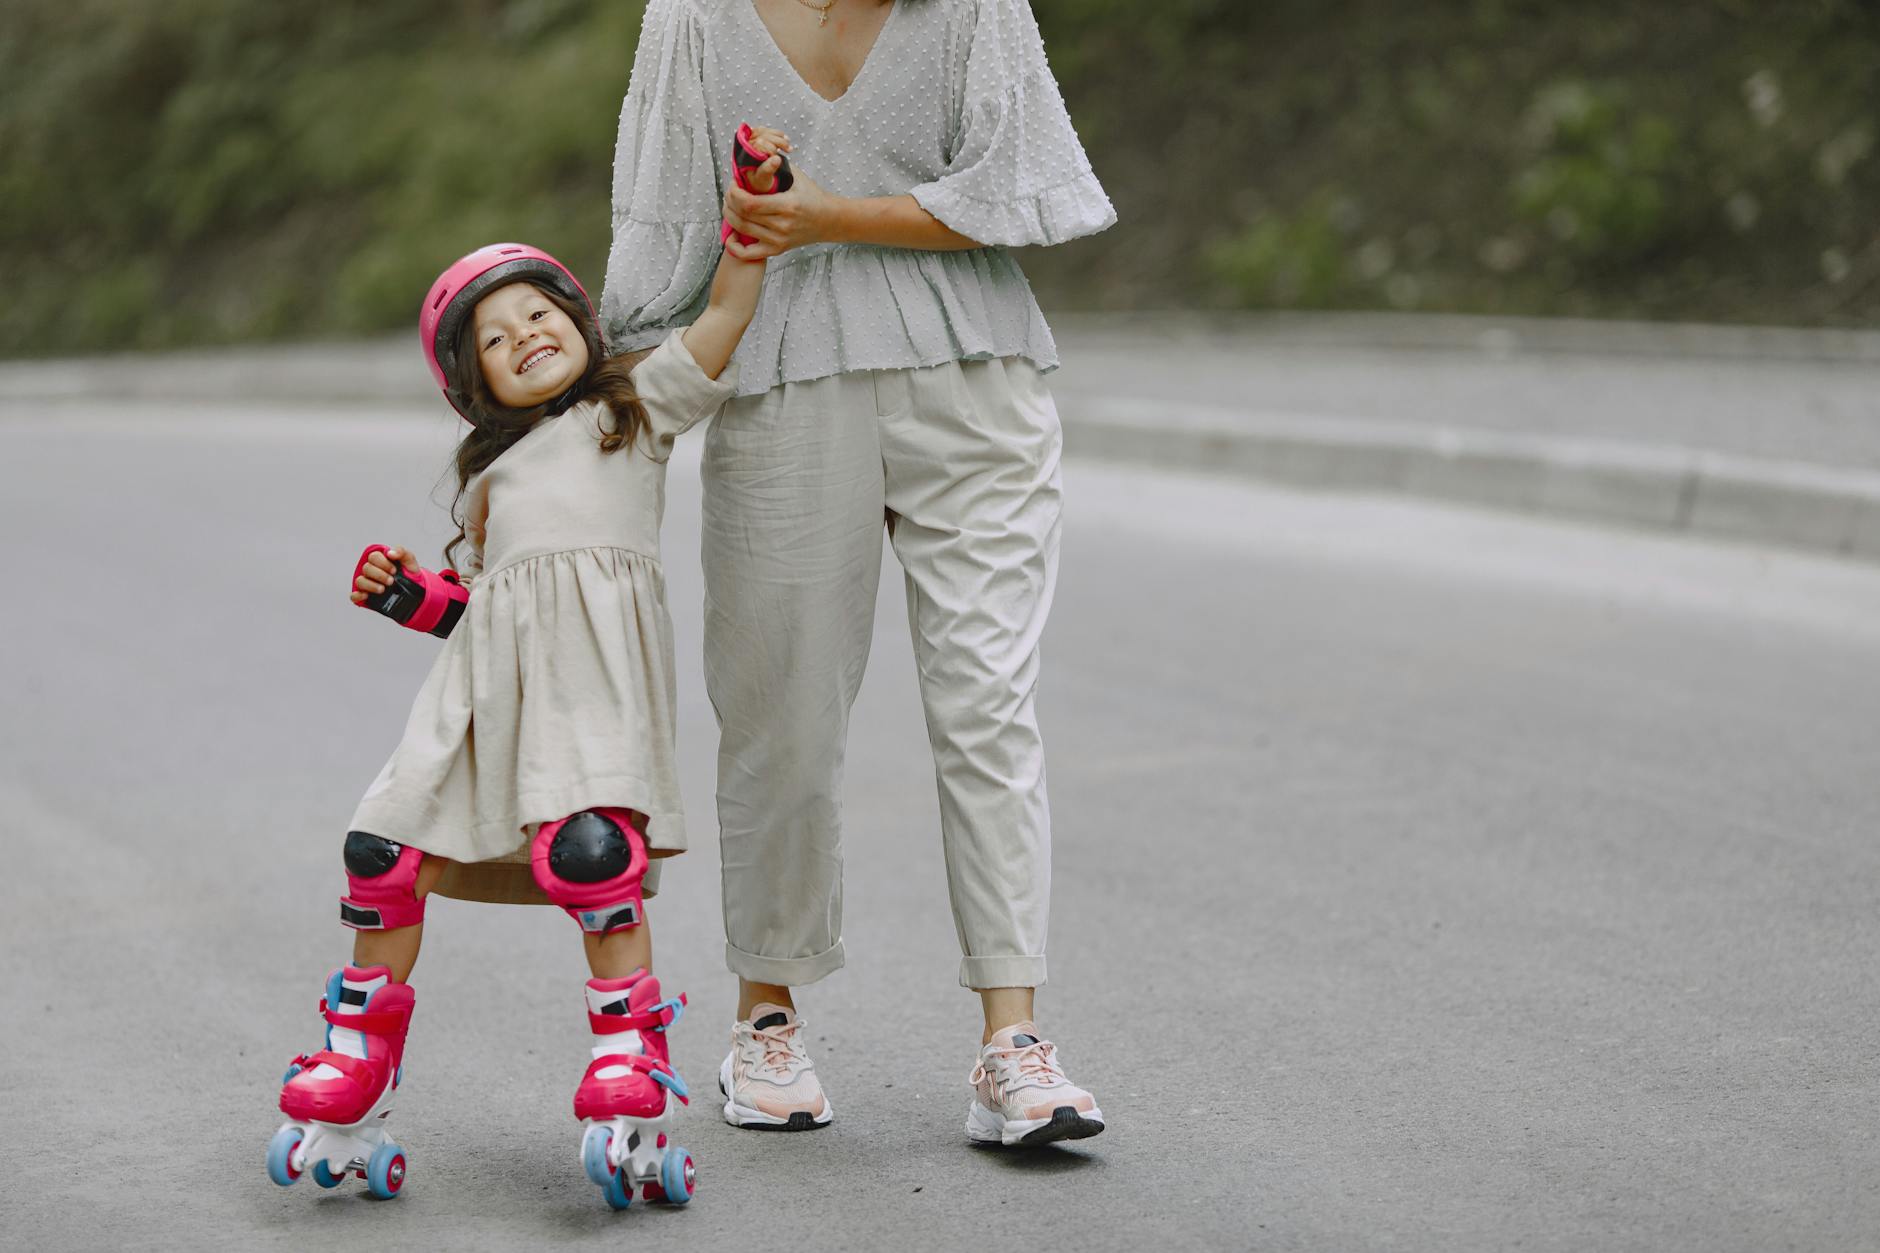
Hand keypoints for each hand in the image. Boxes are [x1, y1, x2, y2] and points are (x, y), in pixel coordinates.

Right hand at [351, 546, 418, 603]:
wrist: (414, 591)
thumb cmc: (408, 573)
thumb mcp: (409, 561)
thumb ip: (401, 552)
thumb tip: (390, 553)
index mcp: (379, 560)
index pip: (374, 557)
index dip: (383, 563)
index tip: (394, 570)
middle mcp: (370, 571)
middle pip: (367, 568)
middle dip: (379, 575)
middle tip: (391, 581)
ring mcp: (366, 583)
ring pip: (360, 581)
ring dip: (371, 585)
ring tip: (382, 589)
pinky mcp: (364, 596)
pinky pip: (354, 595)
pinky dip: (358, 596)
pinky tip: (366, 596)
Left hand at [724, 166, 838, 259]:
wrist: (829, 220)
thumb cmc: (813, 197)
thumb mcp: (797, 177)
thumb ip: (775, 166)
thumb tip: (754, 156)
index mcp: (787, 205)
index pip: (749, 203)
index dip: (735, 194)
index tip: (734, 184)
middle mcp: (782, 225)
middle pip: (743, 216)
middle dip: (730, 202)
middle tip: (729, 192)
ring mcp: (779, 240)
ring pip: (743, 230)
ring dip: (730, 217)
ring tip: (730, 206)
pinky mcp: (777, 250)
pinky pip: (749, 254)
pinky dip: (735, 247)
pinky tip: (732, 235)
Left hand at [741, 126, 792, 194]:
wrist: (757, 181)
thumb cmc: (758, 181)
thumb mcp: (763, 178)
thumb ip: (768, 169)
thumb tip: (777, 159)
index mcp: (745, 154)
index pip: (759, 143)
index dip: (771, 149)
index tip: (778, 156)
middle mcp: (746, 145)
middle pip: (764, 135)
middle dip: (779, 142)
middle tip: (788, 150)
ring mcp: (751, 140)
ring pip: (766, 131)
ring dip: (780, 137)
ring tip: (787, 146)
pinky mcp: (756, 138)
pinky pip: (767, 130)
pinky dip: (778, 134)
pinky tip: (785, 139)